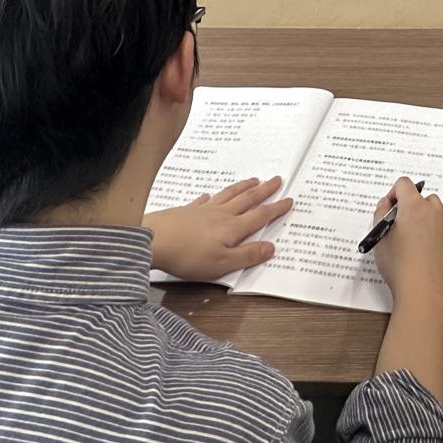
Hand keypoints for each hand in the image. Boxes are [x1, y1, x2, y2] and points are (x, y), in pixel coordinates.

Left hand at [146, 177, 291, 280]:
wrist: (154, 240)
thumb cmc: (188, 256)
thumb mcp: (222, 263)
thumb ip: (247, 255)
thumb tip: (271, 247)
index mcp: (233, 228)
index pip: (260, 216)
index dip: (276, 208)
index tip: (289, 200)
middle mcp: (221, 215)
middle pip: (247, 200)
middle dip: (264, 191)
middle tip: (277, 180)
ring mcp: (203, 211)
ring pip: (228, 195)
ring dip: (243, 187)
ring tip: (253, 180)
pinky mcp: (186, 211)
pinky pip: (203, 201)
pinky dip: (211, 197)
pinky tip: (210, 195)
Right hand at [372, 178, 442, 307]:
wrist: (421, 290)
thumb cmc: (400, 265)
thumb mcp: (380, 237)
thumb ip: (380, 214)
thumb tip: (384, 205)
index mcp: (415, 206)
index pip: (404, 184)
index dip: (392, 193)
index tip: (387, 207)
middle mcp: (432, 213)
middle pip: (421, 197)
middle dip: (408, 205)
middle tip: (395, 222)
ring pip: (431, 213)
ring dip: (419, 218)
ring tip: (405, 237)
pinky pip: (437, 229)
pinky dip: (428, 232)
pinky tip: (416, 250)